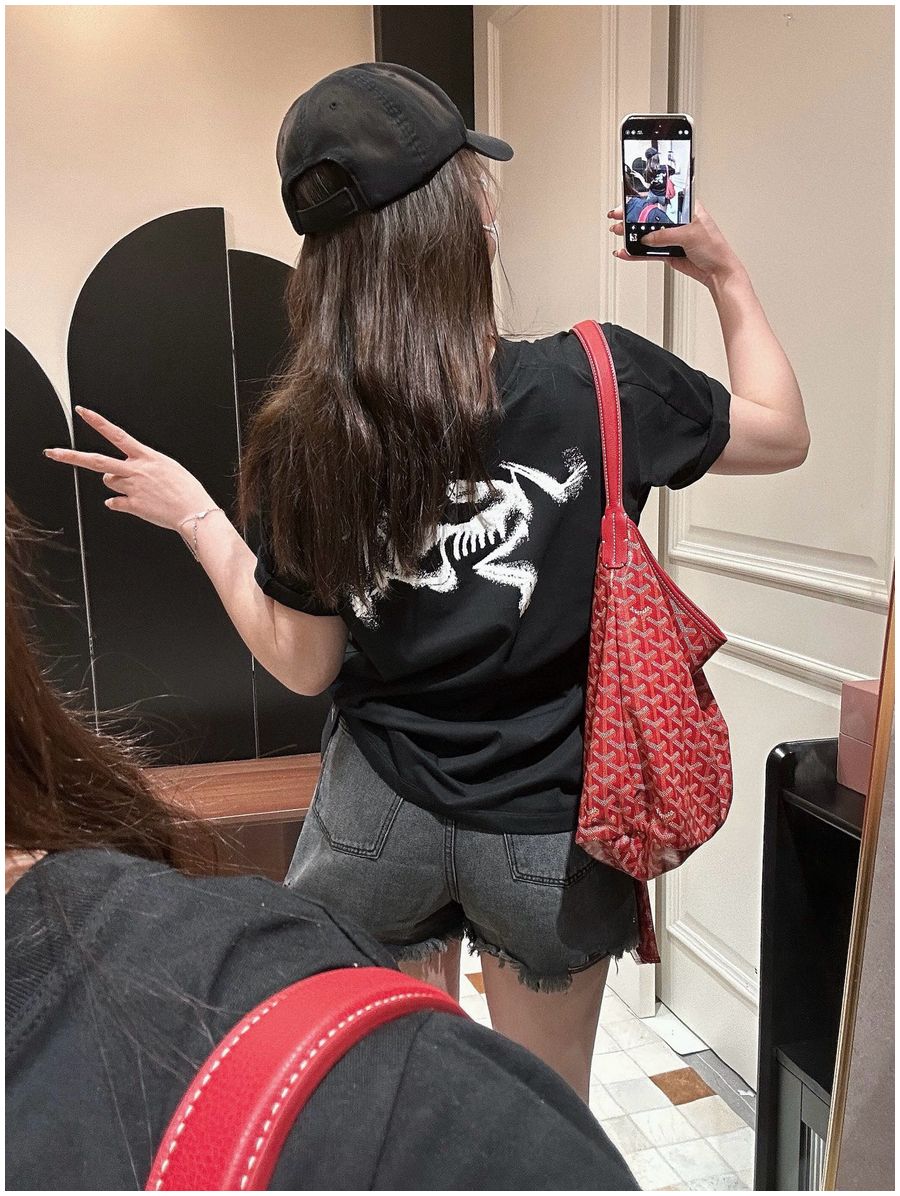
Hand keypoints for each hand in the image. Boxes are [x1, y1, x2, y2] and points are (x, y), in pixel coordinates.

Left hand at [45, 407, 214, 532]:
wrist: (194, 511)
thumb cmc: (186, 489)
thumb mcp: (167, 468)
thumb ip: (142, 467)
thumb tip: (118, 475)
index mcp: (146, 456)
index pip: (116, 434)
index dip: (97, 422)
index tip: (82, 412)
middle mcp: (135, 470)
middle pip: (97, 460)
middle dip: (72, 457)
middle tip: (52, 453)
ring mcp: (131, 488)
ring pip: (109, 482)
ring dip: (117, 484)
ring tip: (138, 489)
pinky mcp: (132, 505)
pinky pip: (115, 503)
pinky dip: (120, 503)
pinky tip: (135, 504)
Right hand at [607, 201, 744, 286]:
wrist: (717, 272)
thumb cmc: (714, 248)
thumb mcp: (690, 235)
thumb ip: (666, 235)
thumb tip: (647, 238)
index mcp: (686, 209)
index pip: (662, 200)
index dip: (646, 199)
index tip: (630, 201)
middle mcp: (678, 221)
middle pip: (651, 217)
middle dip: (633, 217)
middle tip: (618, 217)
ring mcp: (671, 237)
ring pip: (647, 235)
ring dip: (632, 235)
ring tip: (619, 233)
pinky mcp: (667, 252)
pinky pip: (648, 252)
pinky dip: (636, 253)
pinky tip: (626, 251)